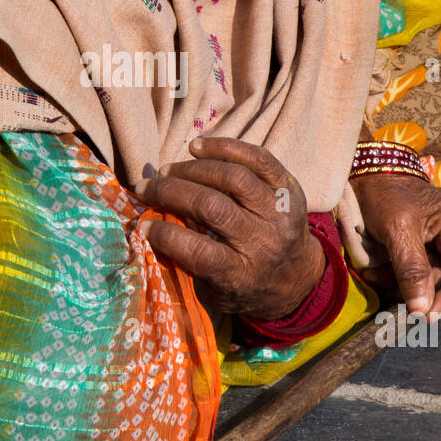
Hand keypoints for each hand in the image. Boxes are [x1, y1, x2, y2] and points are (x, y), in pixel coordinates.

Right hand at [140, 137, 325, 320]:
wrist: (296, 278)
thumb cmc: (244, 287)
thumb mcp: (214, 292)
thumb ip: (187, 264)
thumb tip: (150, 227)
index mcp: (242, 275)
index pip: (201, 253)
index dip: (166, 236)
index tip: (144, 225)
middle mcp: (264, 243)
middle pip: (213, 207)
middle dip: (172, 192)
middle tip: (147, 187)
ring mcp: (279, 213)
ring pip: (234, 178)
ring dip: (194, 169)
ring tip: (169, 170)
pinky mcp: (289, 190)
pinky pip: (260, 159)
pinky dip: (226, 147)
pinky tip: (199, 148)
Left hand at [351, 172, 440, 316]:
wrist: (365, 175)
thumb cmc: (384, 194)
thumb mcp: (397, 230)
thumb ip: (411, 270)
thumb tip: (421, 310)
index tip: (426, 315)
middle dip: (425, 292)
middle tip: (398, 301)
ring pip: (435, 280)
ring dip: (406, 286)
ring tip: (377, 277)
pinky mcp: (427, 246)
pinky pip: (421, 272)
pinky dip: (400, 278)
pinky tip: (377, 273)